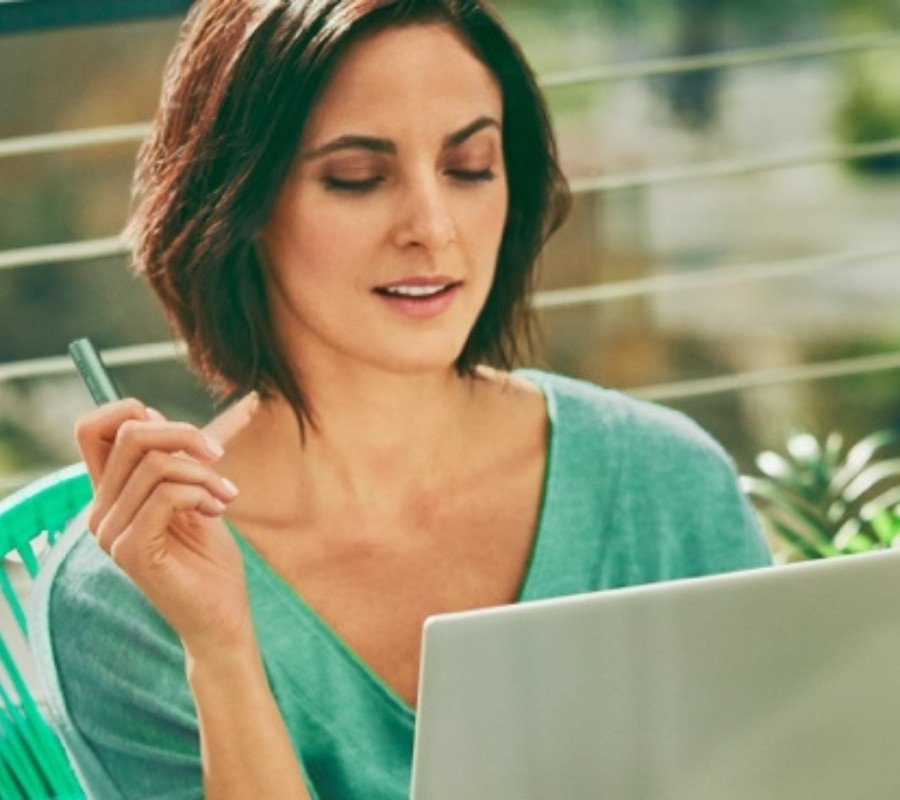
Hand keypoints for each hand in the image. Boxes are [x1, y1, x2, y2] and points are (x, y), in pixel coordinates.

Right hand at [76, 394, 259, 657]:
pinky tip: (218, 509)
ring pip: (155, 464)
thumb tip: (152, 412)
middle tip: (218, 456)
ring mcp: (111, 533)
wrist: (221, 616)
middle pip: (129, 435)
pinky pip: (167, 495)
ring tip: (226, 495)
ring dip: (204, 472)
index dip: (132, 412)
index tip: (181, 434)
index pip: (93, 430)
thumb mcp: (194, 494)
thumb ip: (172, 459)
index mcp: (111, 495)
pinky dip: (201, 492)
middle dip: (183, 433)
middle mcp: (101, 512)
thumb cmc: (209, 559)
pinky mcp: (131, 551)